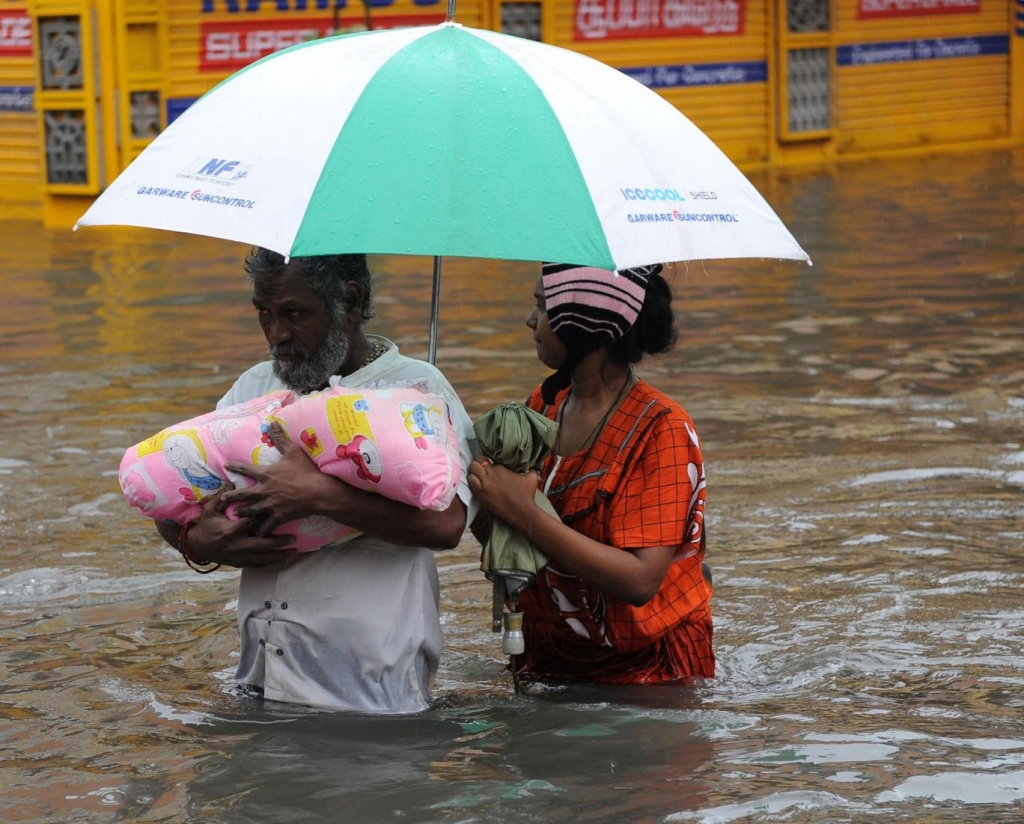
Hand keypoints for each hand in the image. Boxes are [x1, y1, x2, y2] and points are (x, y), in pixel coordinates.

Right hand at [185, 486, 295, 567]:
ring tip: (294, 552)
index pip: (251, 523)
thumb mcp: (210, 511)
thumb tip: (232, 483)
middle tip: (293, 538)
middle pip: (262, 544)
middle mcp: (237, 545)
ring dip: (280, 556)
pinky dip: (271, 563)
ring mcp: (240, 557)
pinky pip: (259, 565)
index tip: (279, 511)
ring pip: (263, 558)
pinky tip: (283, 559)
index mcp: (230, 531)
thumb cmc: (206, 526)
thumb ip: (222, 498)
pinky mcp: (240, 564)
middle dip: (278, 542)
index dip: (264, 517)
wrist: (197, 547)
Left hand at [218, 422, 348, 535]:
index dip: (235, 467)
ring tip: (236, 514)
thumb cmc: (306, 471)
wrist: (318, 492)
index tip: (226, 466)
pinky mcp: (279, 516)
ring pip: (251, 510)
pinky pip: (267, 525)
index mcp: (266, 474)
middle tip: (223, 498)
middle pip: (243, 494)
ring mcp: (270, 505)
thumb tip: (271, 422)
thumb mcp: (293, 451)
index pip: (246, 469)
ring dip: (242, 512)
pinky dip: (262, 529)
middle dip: (231, 496)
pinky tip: (258, 533)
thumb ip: (280, 438)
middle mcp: (264, 490)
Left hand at [467, 459, 540, 531]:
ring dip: (474, 471)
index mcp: (502, 467)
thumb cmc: (527, 495)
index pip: (488, 457)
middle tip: (481, 468)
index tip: (488, 463)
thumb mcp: (532, 478)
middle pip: (477, 460)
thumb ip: (531, 469)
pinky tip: (476, 483)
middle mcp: (492, 472)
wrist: (522, 511)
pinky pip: (470, 481)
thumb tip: (532, 466)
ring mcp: (485, 483)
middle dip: (478, 463)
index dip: (486, 460)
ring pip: (472, 469)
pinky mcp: (481, 493)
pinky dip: (472, 480)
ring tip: (477, 476)